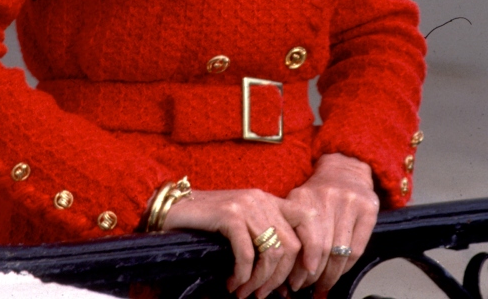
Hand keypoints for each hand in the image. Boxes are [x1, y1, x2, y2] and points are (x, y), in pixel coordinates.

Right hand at [161, 187, 300, 298]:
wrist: (173, 208)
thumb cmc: (207, 223)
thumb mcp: (243, 226)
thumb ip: (265, 242)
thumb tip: (286, 280)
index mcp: (270, 200)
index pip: (308, 220)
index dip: (314, 251)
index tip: (303, 279)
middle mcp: (262, 199)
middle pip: (291, 245)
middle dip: (281, 278)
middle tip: (265, 294)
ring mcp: (246, 205)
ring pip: (272, 252)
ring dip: (260, 281)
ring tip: (246, 292)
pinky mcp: (229, 215)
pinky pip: (247, 253)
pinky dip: (242, 275)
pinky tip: (232, 282)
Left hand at [279, 153, 378, 296]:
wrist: (344, 169)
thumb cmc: (316, 193)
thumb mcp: (297, 204)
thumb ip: (290, 230)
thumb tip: (283, 271)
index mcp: (304, 197)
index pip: (304, 241)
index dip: (300, 267)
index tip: (293, 283)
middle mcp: (328, 198)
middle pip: (322, 249)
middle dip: (313, 275)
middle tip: (306, 287)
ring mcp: (350, 203)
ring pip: (340, 252)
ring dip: (330, 275)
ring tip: (322, 285)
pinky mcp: (368, 209)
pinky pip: (357, 249)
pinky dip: (347, 267)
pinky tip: (338, 273)